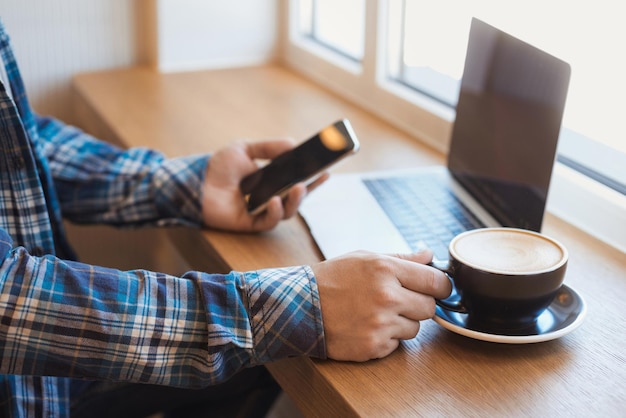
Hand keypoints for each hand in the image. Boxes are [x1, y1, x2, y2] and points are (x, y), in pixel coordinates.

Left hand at [201, 140, 327, 231]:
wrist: (195, 181)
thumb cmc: (218, 167)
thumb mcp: (245, 149)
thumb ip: (269, 147)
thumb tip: (294, 144)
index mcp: (271, 181)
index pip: (297, 181)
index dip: (313, 178)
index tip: (326, 170)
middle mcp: (269, 197)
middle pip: (296, 198)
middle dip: (309, 190)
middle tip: (317, 178)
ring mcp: (260, 212)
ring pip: (287, 212)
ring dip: (295, 201)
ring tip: (297, 188)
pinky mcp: (250, 224)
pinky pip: (268, 222)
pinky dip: (274, 212)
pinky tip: (274, 200)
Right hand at [312, 250, 451, 361]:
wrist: (299, 306)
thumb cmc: (332, 278)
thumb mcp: (364, 258)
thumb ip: (401, 258)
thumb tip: (430, 255)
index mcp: (386, 270)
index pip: (436, 282)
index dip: (441, 286)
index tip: (437, 288)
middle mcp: (387, 297)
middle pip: (430, 308)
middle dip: (418, 305)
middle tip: (399, 300)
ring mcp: (380, 324)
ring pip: (415, 329)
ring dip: (401, 323)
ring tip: (376, 313)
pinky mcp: (373, 347)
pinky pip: (396, 344)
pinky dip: (385, 338)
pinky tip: (365, 326)